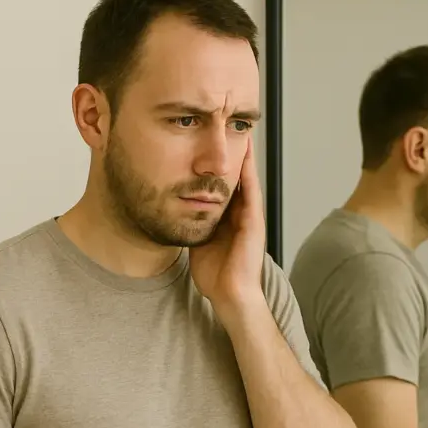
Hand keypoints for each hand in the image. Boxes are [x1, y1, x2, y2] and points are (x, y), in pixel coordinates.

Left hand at [188, 136, 265, 318]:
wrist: (230, 296)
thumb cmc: (215, 277)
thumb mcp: (198, 243)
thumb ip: (192, 227)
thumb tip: (174, 214)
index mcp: (227, 220)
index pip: (223, 187)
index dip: (217, 167)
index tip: (211, 146)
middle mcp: (240, 215)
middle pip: (235, 179)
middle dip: (232, 156)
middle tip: (229, 130)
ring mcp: (249, 218)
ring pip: (245, 180)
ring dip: (244, 157)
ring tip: (241, 133)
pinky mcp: (254, 223)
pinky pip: (250, 192)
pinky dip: (248, 173)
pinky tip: (245, 155)